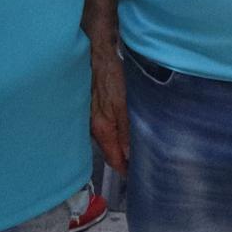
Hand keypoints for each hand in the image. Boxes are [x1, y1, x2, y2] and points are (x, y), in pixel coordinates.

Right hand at [89, 40, 128, 171]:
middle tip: (140, 166)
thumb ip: (126, 130)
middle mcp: (94, 128)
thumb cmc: (111, 76)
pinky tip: (124, 133)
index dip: (125, 170)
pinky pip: (104, 130)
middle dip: (122, 161)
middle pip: (109, 152)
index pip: (113, 159)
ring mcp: (92, 119)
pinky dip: (114, 136)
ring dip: (118, 148)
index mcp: (102, 129)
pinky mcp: (93, 111)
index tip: (137, 176)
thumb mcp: (123, 104)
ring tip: (135, 151)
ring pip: (107, 142)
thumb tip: (129, 154)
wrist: (97, 54)